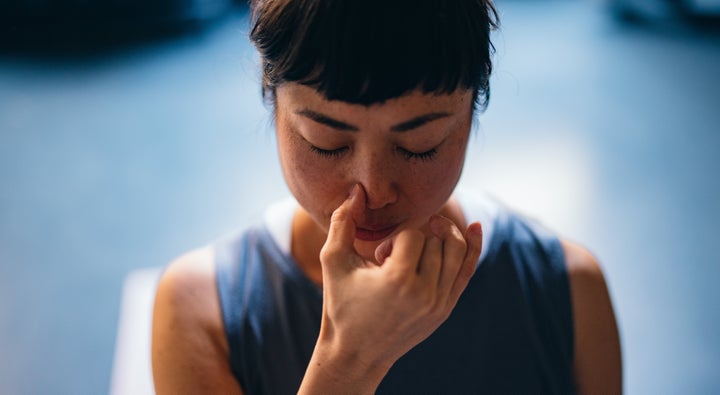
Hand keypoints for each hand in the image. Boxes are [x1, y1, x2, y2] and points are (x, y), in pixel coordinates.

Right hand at [299, 185, 482, 393]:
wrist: (356, 353)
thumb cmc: (340, 305)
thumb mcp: (333, 261)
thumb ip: (342, 221)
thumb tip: (357, 190)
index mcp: (399, 281)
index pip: (414, 235)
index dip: (393, 239)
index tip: (377, 258)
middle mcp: (425, 294)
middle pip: (436, 240)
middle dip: (413, 241)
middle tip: (390, 260)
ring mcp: (440, 303)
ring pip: (454, 251)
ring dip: (434, 241)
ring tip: (414, 249)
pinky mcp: (446, 309)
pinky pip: (466, 271)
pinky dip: (472, 247)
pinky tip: (474, 227)